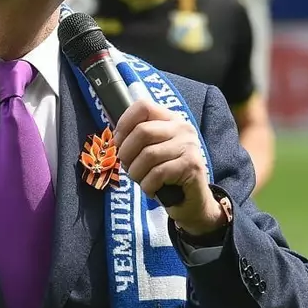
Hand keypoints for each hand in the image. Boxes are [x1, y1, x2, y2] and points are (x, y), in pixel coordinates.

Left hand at [114, 100, 223, 234]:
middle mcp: (182, 128)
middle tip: (128, 167)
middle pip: (142, 131)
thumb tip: (116, 137)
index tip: (118, 142)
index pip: (143, 106)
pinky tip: (152, 189)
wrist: (190, 201)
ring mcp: (189, 146)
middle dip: (127, 153)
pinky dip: (148, 185)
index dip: (124, 123)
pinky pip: (157, 173)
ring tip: (141, 180)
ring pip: (148, 155)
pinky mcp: (192, 166)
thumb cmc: (164, 174)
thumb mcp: (151, 150)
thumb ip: (137, 138)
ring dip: (136, 173)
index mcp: (170, 119)